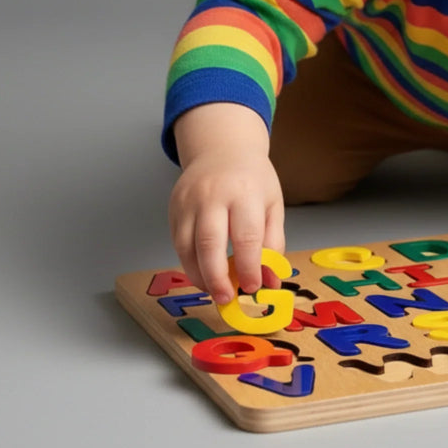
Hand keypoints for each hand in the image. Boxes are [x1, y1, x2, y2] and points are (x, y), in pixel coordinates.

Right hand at [168, 151, 285, 305]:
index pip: (246, 236)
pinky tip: (203, 274)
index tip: (253, 286)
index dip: (249, 266)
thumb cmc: (252, 179)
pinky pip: (177, 243)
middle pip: (210, 243)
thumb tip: (271, 281)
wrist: (222, 149)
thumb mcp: (272, 204)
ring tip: (215, 291)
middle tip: (227, 297)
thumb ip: (273, 243)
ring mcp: (189, 200)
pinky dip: (189, 264)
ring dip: (200, 275)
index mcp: (245, 192)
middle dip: (217, 277)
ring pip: (187, 247)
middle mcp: (213, 195)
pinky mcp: (174, 207)